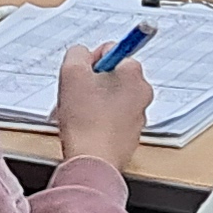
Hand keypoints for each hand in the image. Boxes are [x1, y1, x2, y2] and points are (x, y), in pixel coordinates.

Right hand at [52, 46, 152, 168]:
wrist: (93, 161)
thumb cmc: (85, 120)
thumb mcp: (71, 72)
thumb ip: (77, 53)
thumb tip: (82, 54)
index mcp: (133, 72)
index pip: (109, 51)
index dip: (88, 62)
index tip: (80, 77)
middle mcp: (142, 92)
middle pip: (111, 75)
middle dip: (90, 83)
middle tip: (76, 95)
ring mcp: (138, 115)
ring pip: (110, 98)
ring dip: (92, 102)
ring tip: (78, 114)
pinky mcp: (130, 134)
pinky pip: (112, 118)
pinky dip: (97, 120)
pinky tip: (84, 128)